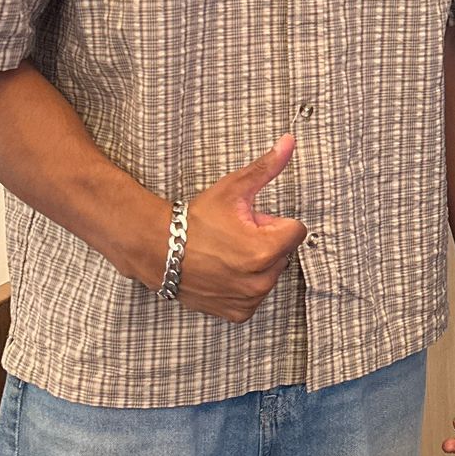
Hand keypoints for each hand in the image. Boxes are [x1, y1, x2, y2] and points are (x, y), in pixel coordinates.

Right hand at [175, 135, 309, 322]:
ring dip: (256, 263)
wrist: (158, 250)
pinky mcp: (237, 313)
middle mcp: (260, 280)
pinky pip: (255, 295)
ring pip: (270, 273)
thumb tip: (289, 142)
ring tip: (227, 253)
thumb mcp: (233, 188)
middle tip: (236, 235)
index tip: (251, 221)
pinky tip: (224, 271)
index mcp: (265, 250)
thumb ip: (267, 167)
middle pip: (284, 253)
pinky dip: (244, 284)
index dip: (273, 221)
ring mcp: (248, 299)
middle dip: (266, 241)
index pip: (296, 231)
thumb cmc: (195, 220)